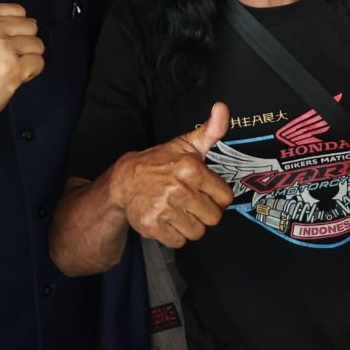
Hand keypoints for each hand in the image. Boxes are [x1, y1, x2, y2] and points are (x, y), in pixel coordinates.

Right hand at [107, 103, 234, 248]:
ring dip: (190, 225)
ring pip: (197, 232)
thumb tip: (223, 108)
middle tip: (190, 202)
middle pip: (213, 218)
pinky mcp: (152, 225)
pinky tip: (166, 219)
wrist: (124, 180)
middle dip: (204, 212)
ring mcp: (163, 208)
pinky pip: (178, 242)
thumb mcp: (186, 144)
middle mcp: (178, 188)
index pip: (225, 198)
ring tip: (178, 210)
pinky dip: (174, 235)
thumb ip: (211, 130)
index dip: (216, 197)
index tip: (204, 191)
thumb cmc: (159, 163)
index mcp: (191, 168)